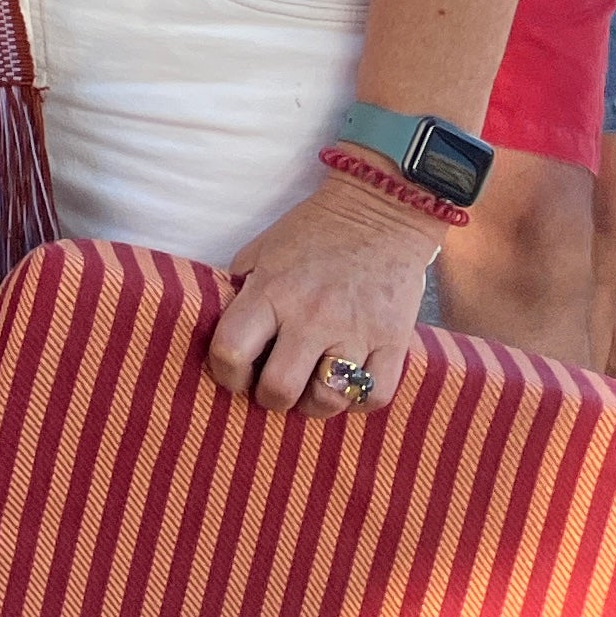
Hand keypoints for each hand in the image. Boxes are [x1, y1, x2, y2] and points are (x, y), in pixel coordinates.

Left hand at [210, 173, 441, 411]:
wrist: (380, 211)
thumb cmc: (313, 232)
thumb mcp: (261, 250)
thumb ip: (241, 290)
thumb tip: (221, 330)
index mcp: (270, 291)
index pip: (231, 351)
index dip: (226, 374)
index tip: (233, 375)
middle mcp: (311, 316)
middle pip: (279, 388)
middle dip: (269, 399)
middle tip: (273, 391)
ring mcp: (356, 331)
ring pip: (328, 399)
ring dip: (313, 405)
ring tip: (310, 390)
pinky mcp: (394, 340)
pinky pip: (375, 395)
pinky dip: (359, 401)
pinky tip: (348, 386)